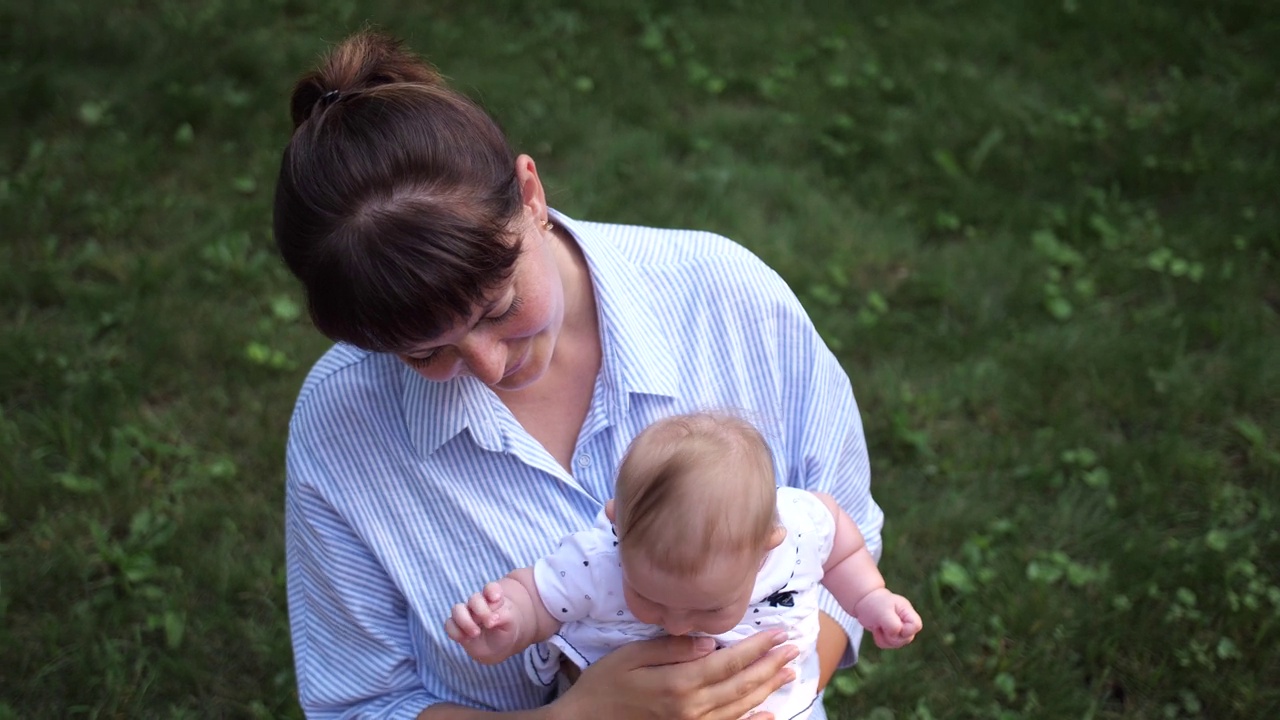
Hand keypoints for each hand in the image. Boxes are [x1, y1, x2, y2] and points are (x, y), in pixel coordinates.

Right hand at [444, 582, 522, 663]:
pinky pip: (449, 625)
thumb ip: (503, 617)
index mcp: (493, 599)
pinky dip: (455, 631)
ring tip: (476, 633)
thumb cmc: (506, 629)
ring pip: (457, 609)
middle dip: (481, 610)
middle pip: (474, 599)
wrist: (500, 645)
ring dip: (465, 621)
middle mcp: (478, 604)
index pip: (490, 588)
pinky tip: (465, 639)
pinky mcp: (458, 628)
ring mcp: (466, 615)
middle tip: (489, 624)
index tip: (496, 598)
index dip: (492, 590)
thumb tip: (492, 619)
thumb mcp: (510, 623)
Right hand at [550, 631, 798, 719]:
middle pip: (741, 686)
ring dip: (767, 690)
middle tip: (794, 648)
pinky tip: (769, 714)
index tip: (778, 633)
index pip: (728, 663)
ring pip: (740, 709)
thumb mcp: (630, 656)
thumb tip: (708, 641)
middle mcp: (691, 710)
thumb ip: (671, 649)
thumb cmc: (603, 686)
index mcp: (678, 685)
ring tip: (788, 673)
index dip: (756, 648)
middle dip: (770, 666)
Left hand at [853, 588, 922, 648]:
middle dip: (892, 635)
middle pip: (908, 638)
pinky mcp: (891, 635)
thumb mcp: (883, 612)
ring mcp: (899, 630)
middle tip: (881, 624)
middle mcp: (906, 621)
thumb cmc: (874, 604)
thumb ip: (893, 624)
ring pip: (897, 644)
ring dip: (884, 638)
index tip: (893, 623)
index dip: (906, 629)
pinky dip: (880, 639)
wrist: (863, 602)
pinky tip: (877, 629)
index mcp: (907, 612)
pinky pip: (888, 645)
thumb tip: (897, 634)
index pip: (916, 626)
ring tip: (878, 625)